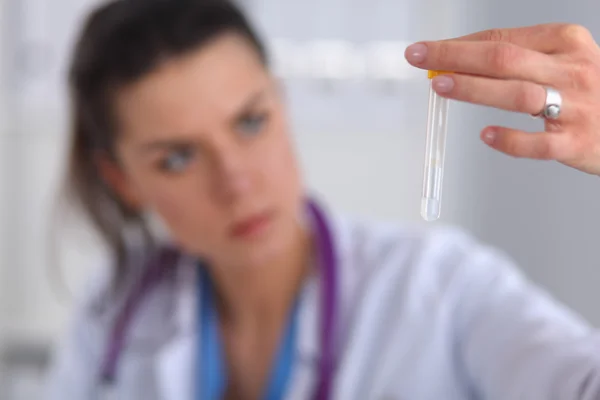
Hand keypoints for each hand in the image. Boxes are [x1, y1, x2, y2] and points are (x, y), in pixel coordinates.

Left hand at [404, 23, 599, 175]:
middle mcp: (570, 70)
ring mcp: (576, 107)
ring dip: (475, 89)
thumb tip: (460, 60)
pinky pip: (540, 144)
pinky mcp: (577, 143)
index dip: (457, 44)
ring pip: (518, 95)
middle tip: (420, 58)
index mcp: (564, 42)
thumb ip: (519, 58)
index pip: (500, 38)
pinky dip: (511, 140)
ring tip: (441, 86)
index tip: (425, 49)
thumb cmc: (592, 91)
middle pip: (503, 58)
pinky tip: (486, 135)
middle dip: (455, 56)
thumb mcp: (563, 59)